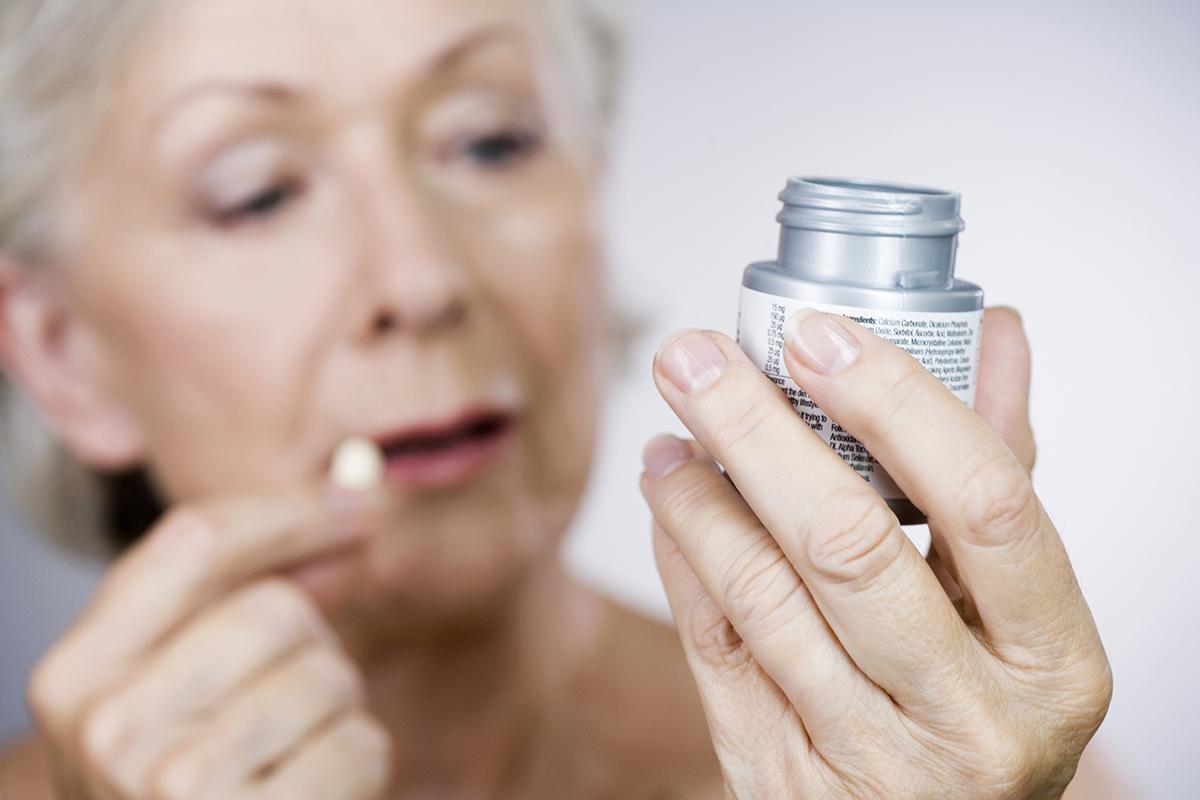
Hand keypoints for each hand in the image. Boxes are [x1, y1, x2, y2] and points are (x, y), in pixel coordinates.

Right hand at [27, 486, 390, 799]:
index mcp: (76, 676)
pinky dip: (358, 767)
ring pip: (329, 674)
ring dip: (336, 712)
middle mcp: (110, 730)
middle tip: (289, 706)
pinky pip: (361, 744)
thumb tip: (350, 510)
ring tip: (289, 762)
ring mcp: (175, 789)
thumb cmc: (190, 794)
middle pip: (277, 608)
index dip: (289, 511)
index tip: (356, 505)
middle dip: (312, 645)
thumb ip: (238, 599)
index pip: (195, 540)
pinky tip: (312, 799)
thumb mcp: (176, 695)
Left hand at [640, 308, 1110, 798]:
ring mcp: (870, 761)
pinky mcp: (782, 779)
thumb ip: (998, 472)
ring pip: (761, 595)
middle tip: (695, 357)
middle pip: (847, 543)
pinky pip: (715, 646)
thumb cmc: (980, 704)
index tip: (817, 334)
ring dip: (700, 495)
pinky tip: (673, 500)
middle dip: (755, 430)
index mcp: (1053, 661)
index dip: (897, 402)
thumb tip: (994, 334)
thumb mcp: (1016, 607)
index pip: (985, 501)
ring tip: (674, 430)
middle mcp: (969, 720)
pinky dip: (685, 556)